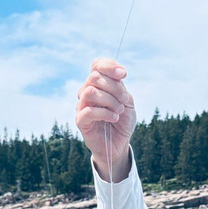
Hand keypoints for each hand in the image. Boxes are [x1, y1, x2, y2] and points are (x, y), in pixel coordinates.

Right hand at [75, 58, 135, 180]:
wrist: (119, 143)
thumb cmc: (122, 120)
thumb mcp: (127, 101)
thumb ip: (121, 87)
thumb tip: (118, 76)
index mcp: (99, 84)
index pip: (97, 65)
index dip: (109, 66)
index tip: (124, 75)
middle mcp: (87, 91)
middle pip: (94, 77)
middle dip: (114, 88)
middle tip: (124, 101)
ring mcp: (82, 105)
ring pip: (90, 91)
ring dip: (109, 100)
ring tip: (119, 111)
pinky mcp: (80, 121)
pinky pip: (88, 111)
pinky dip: (105, 113)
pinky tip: (114, 118)